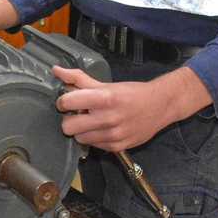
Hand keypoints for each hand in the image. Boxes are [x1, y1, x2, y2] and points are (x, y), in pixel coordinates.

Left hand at [53, 65, 211, 151]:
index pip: (67, 102)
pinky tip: (102, 129)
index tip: (67, 101)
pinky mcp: (118, 147)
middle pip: (68, 127)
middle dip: (69, 119)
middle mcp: (108, 118)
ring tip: (91, 121)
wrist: (160, 106)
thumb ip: (78, 78)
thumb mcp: (105, 84)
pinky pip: (93, 146)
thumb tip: (56, 70)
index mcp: (104, 98)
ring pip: (79, 138)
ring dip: (81, 130)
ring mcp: (113, 135)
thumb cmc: (131, 93)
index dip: (62, 101)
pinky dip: (94, 138)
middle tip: (78, 114)